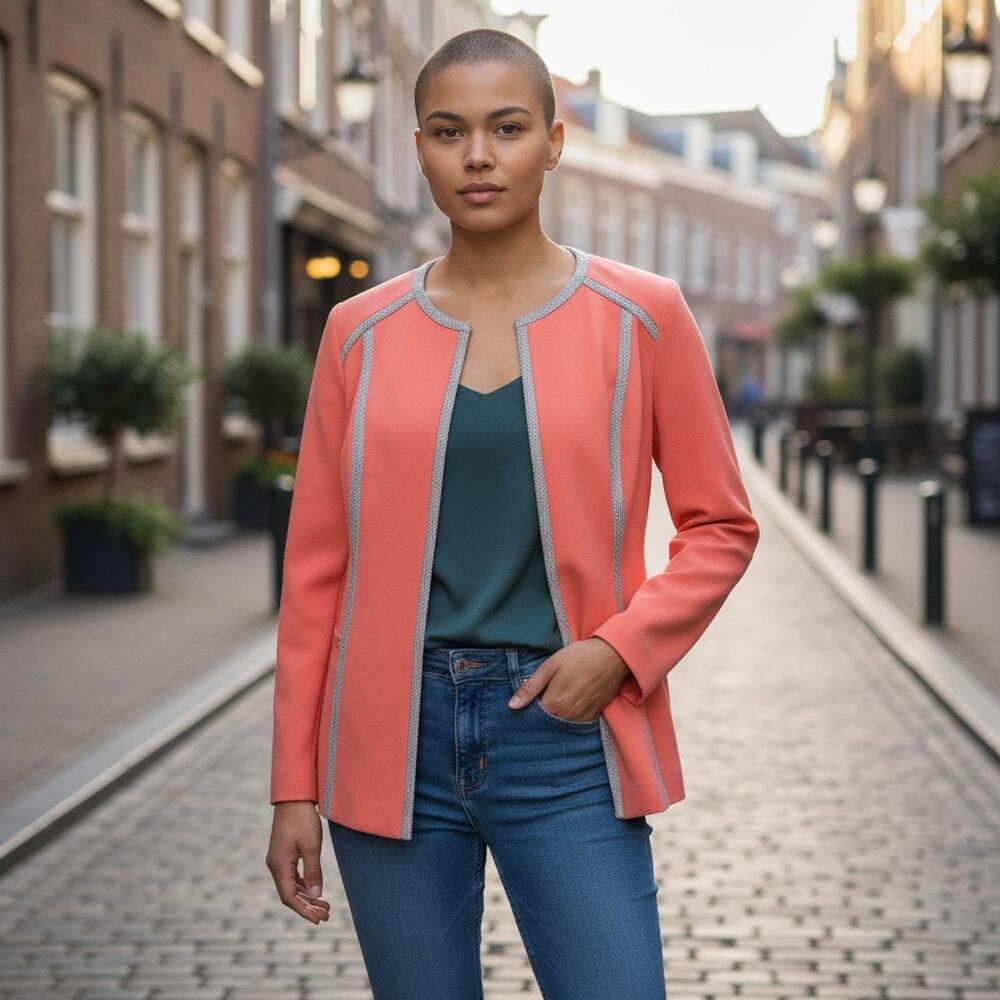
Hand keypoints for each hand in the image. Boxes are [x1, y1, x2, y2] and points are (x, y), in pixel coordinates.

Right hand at [265, 801, 330, 924]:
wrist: (294, 797)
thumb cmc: (302, 819)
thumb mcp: (311, 846)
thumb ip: (313, 872)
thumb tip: (316, 896)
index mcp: (279, 866)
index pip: (289, 898)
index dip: (304, 911)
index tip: (320, 920)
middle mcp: (275, 865)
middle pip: (290, 894)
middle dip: (308, 907)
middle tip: (327, 915)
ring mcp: (278, 860)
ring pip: (291, 886)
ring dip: (307, 897)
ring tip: (325, 906)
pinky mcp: (283, 854)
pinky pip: (292, 876)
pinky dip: (303, 886)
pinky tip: (315, 890)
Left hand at [507, 638, 632, 721]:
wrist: (612, 656)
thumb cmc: (579, 657)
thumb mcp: (550, 666)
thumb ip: (530, 687)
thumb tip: (512, 705)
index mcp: (554, 703)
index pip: (534, 718)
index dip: (528, 712)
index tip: (526, 705)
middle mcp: (568, 715)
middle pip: (548, 725)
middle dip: (541, 718)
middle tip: (540, 703)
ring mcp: (582, 717)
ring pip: (562, 726)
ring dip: (555, 720)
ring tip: (555, 704)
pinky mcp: (594, 715)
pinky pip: (577, 725)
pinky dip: (570, 720)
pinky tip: (568, 708)